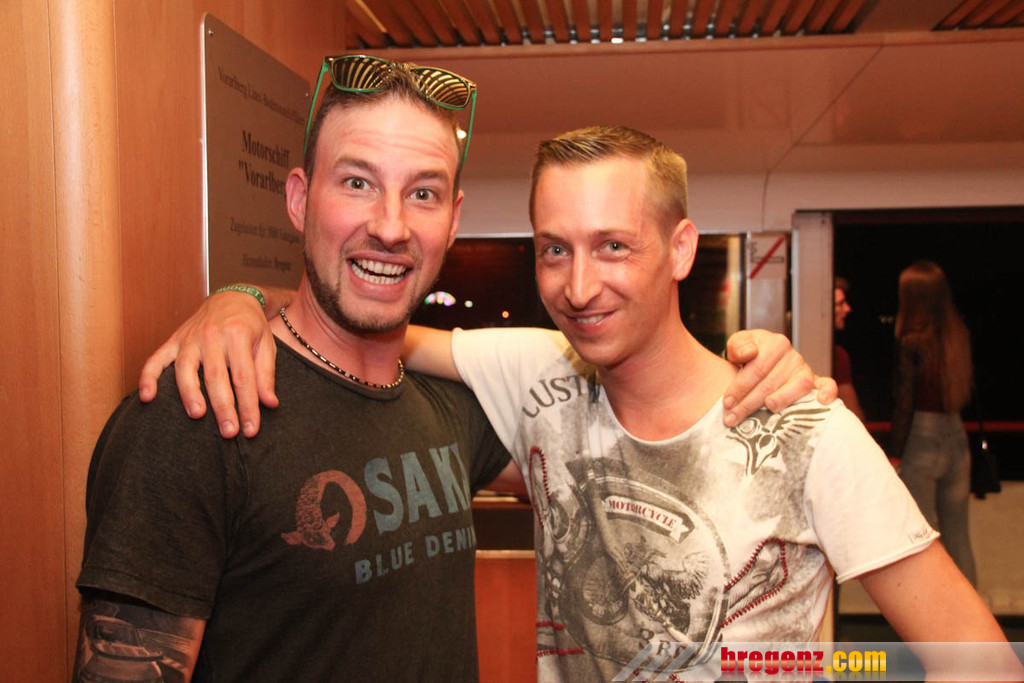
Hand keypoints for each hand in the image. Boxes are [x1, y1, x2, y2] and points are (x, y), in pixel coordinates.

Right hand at [138, 291, 278, 437]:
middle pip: (216, 375)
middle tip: (228, 432)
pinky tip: (147, 397)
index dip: (248, 405)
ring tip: (197, 415)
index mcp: (238, 334)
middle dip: (222, 406)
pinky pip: (156, 359)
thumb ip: (266, 374)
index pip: (243, 376)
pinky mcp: (173, 341)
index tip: (251, 429)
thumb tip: (269, 404)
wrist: (231, 297)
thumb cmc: (250, 326)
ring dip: (190, 393)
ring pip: (185, 368)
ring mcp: (189, 338)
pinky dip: (148, 377)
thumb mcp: (266, 345)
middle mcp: (212, 335)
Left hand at [722, 329, 837, 426]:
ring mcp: (806, 370)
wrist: (760, 358)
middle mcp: (793, 356)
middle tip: (732, 418)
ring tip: (767, 409)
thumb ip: (738, 346)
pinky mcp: (815, 383)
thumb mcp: (737, 344)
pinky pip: (827, 386)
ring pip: (798, 387)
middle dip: (749, 403)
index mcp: (775, 343)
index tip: (726, 402)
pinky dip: (828, 393)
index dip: (740, 387)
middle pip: (771, 382)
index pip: (757, 368)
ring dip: (781, 400)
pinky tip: (821, 402)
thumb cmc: (748, 353)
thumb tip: (748, 353)